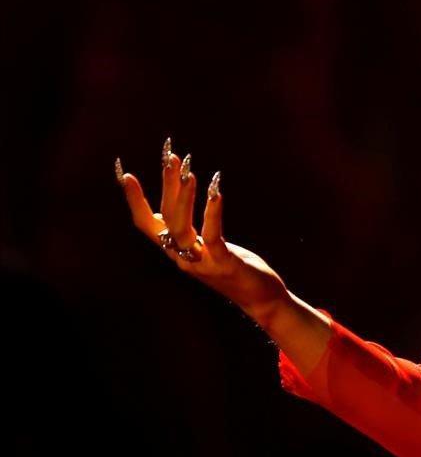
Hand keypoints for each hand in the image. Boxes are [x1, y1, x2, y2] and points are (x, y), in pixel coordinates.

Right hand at [116, 139, 288, 322]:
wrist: (259, 299)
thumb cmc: (233, 268)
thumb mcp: (205, 246)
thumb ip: (186, 231)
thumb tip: (168, 205)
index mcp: (176, 250)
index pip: (146, 223)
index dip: (134, 200)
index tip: (124, 173)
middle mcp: (182, 257)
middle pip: (166, 217)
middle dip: (167, 185)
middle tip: (170, 156)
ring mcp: (200, 262)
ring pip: (182, 227)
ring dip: (184, 198)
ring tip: (188, 172)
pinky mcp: (223, 263)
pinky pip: (212, 236)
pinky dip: (212, 213)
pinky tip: (216, 192)